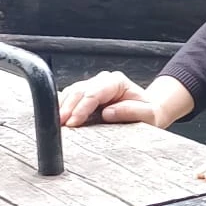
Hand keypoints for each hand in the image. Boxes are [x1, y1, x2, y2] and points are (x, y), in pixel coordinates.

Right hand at [57, 70, 193, 128]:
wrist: (149, 111)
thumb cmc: (149, 113)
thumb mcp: (149, 114)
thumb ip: (131, 112)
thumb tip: (108, 112)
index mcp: (116, 82)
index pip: (93, 93)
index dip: (81, 108)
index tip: (73, 122)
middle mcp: (103, 81)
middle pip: (78, 91)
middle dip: (67, 108)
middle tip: (60, 125)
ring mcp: (92, 86)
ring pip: (71, 92)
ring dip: (61, 107)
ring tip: (55, 123)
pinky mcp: (86, 95)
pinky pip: (70, 97)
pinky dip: (62, 106)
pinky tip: (56, 117)